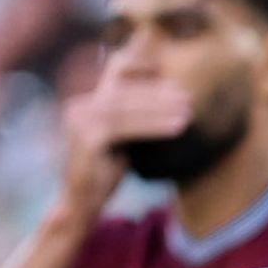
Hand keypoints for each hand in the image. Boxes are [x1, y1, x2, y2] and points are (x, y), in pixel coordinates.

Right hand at [59, 74, 192, 213]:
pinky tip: (178, 128)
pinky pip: (125, 127)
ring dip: (160, 110)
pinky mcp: (85, 138)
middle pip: (125, 92)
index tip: (169, 73)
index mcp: (88, 103)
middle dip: (159, 94)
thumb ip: (135, 116)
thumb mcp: (123, 138)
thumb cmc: (105, 172)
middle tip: (189, 99)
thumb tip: (171, 95)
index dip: (140, 64)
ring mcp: (78, 121)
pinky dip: (153, 126)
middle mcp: (79, 107)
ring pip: (126, 108)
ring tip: (189, 114)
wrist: (82, 203)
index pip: (115, 71)